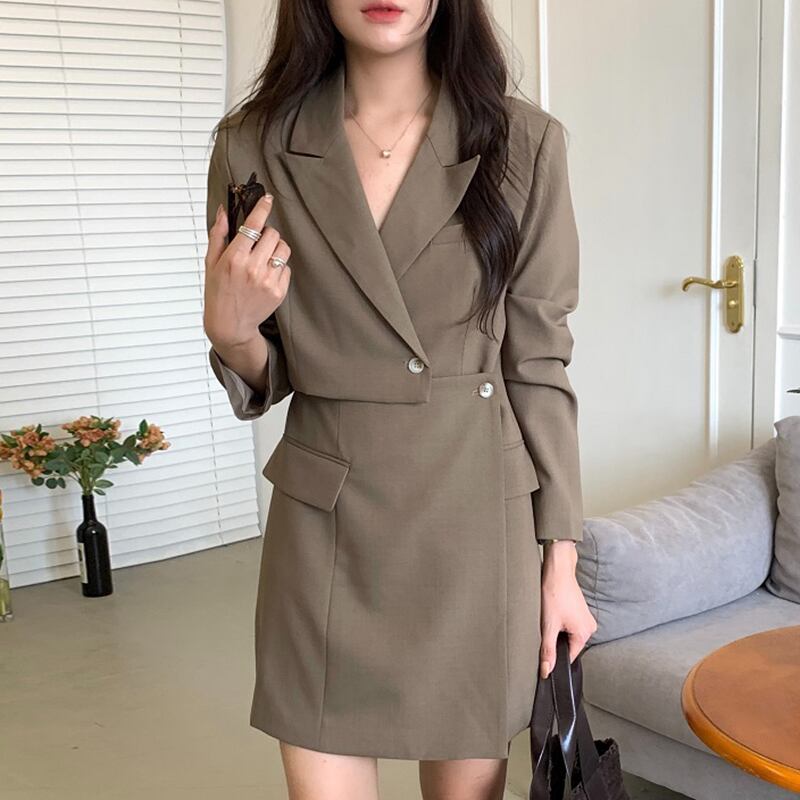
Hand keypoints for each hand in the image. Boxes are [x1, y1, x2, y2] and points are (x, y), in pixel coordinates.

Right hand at [203, 193, 291, 347]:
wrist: (230, 325)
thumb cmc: (218, 293)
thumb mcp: (211, 262)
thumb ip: (218, 234)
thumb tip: (224, 210)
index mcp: (234, 258)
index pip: (254, 225)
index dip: (262, 208)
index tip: (267, 199)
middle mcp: (253, 268)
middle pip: (273, 234)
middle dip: (267, 234)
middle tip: (258, 242)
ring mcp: (268, 280)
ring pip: (283, 249)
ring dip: (276, 248)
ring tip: (264, 257)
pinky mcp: (279, 291)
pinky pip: (286, 268)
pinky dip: (278, 267)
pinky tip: (266, 275)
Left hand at [539, 541, 597, 678]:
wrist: (558, 570)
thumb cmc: (554, 593)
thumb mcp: (548, 625)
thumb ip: (548, 650)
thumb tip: (546, 671)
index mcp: (585, 634)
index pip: (569, 656)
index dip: (555, 655)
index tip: (544, 650)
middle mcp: (589, 627)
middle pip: (568, 645)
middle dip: (556, 640)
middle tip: (545, 627)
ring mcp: (586, 618)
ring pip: (568, 634)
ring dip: (557, 630)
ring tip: (550, 617)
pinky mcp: (580, 611)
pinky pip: (570, 624)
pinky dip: (560, 622)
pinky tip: (553, 612)